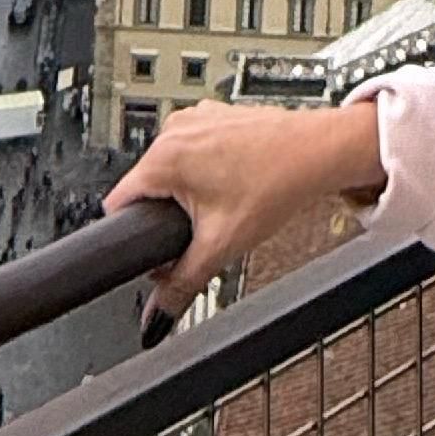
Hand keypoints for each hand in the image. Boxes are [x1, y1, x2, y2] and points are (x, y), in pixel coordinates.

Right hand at [104, 98, 387, 325]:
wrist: (318, 152)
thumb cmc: (277, 184)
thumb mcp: (220, 247)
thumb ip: (180, 286)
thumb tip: (156, 318)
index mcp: (163, 156)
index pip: (116, 207)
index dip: (133, 241)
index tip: (158, 256)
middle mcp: (173, 130)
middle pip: (144, 191)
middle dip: (164, 221)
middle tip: (201, 236)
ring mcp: (193, 119)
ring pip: (168, 173)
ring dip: (184, 198)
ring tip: (221, 208)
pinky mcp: (211, 117)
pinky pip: (190, 153)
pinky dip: (203, 174)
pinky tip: (232, 187)